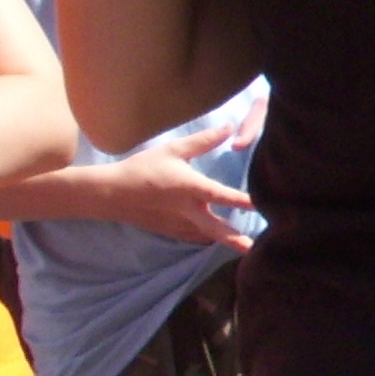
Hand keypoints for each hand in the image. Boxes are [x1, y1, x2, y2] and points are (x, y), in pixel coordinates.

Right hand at [88, 123, 258, 244]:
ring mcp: (178, 224)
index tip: (263, 204)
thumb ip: (203, 141)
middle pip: (217, 228)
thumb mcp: (173, 150)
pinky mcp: (170, 231)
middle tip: (254, 248)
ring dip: (224, 240)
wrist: (111, 194)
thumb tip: (229, 127)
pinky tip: (217, 239)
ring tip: (244, 245)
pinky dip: (207, 238)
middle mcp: (187, 210)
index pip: (222, 195)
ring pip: (207, 236)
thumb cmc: (143, 168)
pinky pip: (194, 238)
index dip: (244, 200)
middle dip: (236, 239)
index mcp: (190, 188)